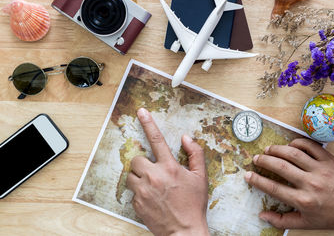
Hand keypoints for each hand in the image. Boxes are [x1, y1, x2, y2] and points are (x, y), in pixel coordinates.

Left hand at [126, 108, 209, 235]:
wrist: (184, 231)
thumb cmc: (193, 204)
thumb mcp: (201, 177)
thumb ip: (195, 154)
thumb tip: (185, 138)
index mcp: (170, 167)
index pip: (157, 140)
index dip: (149, 123)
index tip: (141, 112)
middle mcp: (154, 176)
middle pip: (137, 159)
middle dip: (144, 164)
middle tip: (154, 173)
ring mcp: (143, 191)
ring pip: (131, 175)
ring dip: (139, 177)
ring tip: (152, 186)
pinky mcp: (137, 203)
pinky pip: (132, 191)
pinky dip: (139, 192)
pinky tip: (152, 198)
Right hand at [244, 138, 333, 235]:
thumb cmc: (333, 216)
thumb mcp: (307, 223)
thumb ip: (283, 220)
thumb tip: (262, 216)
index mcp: (303, 201)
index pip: (273, 188)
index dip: (257, 180)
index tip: (247, 175)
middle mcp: (310, 184)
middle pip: (280, 167)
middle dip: (264, 161)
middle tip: (256, 159)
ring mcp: (321, 170)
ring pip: (293, 154)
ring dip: (277, 149)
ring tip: (269, 150)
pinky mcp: (330, 160)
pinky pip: (311, 146)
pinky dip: (298, 143)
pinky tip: (290, 145)